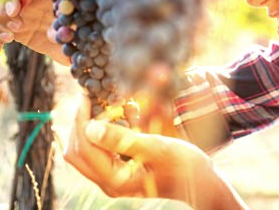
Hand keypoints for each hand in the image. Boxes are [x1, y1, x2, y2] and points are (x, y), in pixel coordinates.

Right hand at [0, 0, 69, 64]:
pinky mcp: (4, 31)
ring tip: (9, 39)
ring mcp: (9, 15)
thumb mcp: (72, 21)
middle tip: (18, 26)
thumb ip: (65, 29)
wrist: (67, 34)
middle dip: (3, 13)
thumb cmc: (71, 20)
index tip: (15, 10)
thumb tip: (59, 42)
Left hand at [64, 94, 247, 209]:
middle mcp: (109, 182)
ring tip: (104, 103)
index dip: (81, 119)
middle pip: (77, 151)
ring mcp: (113, 177)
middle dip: (80, 122)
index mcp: (116, 179)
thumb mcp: (156, 147)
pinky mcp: (120, 170)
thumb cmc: (184, 165)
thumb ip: (123, 139)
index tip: (87, 94)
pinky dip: (102, 130)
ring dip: (90, 125)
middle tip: (90, 97)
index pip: (84, 148)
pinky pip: (99, 149)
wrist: (201, 183)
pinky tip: (120, 115)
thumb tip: (90, 128)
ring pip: (85, 150)